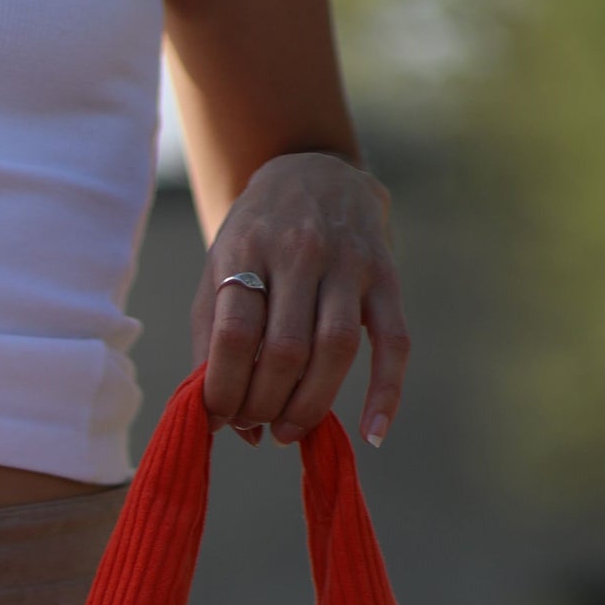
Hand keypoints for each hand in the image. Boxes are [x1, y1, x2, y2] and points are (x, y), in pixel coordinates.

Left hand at [191, 152, 407, 449]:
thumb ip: (210, 345)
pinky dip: (386, 392)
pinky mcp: (386, 275)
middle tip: (256, 424)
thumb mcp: (216, 274)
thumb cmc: (254, 240)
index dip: (226, 389)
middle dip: (265, 404)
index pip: (237, 335)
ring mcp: (348, 261)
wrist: (313, 171)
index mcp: (247, 251)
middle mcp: (300, 250)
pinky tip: (372, 433)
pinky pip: (394, 341)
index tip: (220, 417)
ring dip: (310, 405)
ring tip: (287, 431)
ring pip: (335, 350)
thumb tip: (225, 426)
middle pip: (287, 350)